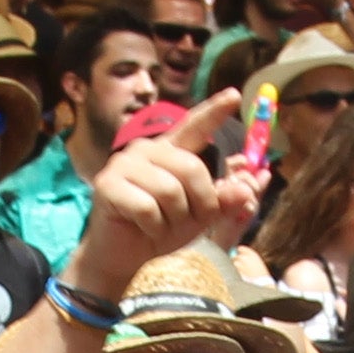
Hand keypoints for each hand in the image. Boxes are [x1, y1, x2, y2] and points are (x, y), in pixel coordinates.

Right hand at [64, 95, 237, 300]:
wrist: (122, 255)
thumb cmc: (161, 229)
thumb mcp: (199, 216)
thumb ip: (222, 200)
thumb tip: (246, 190)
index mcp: (171, 151)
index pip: (195, 127)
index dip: (214, 111)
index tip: (234, 96)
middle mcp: (147, 149)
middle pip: (192, 169)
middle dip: (200, 204)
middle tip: (186, 222)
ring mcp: (124, 164)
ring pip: (170, 191)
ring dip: (174, 220)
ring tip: (161, 226)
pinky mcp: (107, 184)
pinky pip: (147, 208)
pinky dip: (153, 228)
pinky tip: (144, 229)